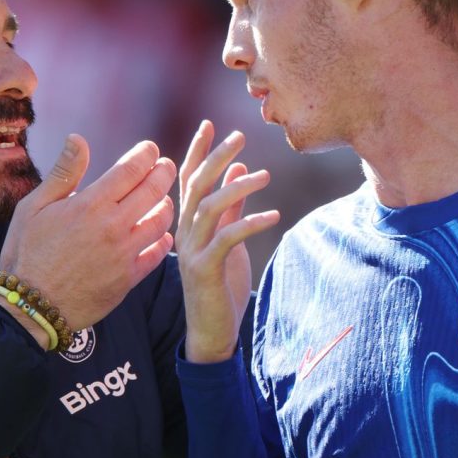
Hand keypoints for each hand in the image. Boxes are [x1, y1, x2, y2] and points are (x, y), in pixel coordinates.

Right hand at [0, 134, 176, 330]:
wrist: (29, 307)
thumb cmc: (26, 253)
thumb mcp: (34, 207)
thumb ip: (62, 173)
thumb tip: (78, 138)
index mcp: (90, 205)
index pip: (131, 169)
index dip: (146, 155)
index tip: (151, 150)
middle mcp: (113, 226)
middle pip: (153, 190)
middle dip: (163, 173)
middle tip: (166, 166)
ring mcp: (124, 254)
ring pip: (161, 222)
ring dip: (166, 205)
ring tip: (163, 199)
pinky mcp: (128, 279)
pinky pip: (157, 255)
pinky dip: (163, 241)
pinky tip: (162, 236)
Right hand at [177, 121, 278, 362]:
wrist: (211, 333)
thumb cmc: (221, 286)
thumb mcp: (228, 239)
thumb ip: (232, 207)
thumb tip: (241, 169)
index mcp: (187, 223)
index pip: (188, 179)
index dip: (199, 151)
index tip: (210, 124)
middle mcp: (183, 232)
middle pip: (196, 186)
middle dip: (216, 157)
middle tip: (240, 136)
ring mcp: (191, 251)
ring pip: (209, 207)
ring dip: (238, 188)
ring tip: (266, 175)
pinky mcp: (205, 269)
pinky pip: (227, 238)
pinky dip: (250, 223)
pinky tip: (274, 215)